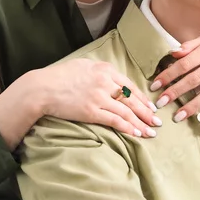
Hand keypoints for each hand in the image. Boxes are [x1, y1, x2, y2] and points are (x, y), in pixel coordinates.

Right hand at [31, 58, 161, 137]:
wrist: (43, 87)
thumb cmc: (59, 76)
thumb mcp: (83, 65)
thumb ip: (98, 70)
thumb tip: (109, 78)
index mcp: (104, 69)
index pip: (129, 85)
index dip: (142, 98)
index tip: (150, 106)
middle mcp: (105, 82)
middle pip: (132, 99)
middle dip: (147, 112)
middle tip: (157, 121)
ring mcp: (99, 97)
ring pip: (127, 111)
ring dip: (141, 123)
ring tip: (151, 132)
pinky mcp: (92, 111)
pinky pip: (115, 120)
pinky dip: (128, 128)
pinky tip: (136, 134)